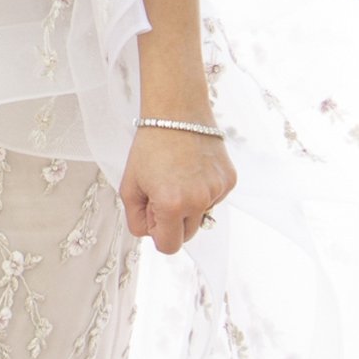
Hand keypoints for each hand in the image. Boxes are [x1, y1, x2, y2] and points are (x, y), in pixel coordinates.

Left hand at [119, 122, 234, 257]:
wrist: (177, 111)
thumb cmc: (150, 146)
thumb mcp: (130, 186)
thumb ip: (136, 219)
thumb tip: (152, 234)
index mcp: (172, 204)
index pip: (169, 246)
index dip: (157, 231)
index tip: (152, 210)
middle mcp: (198, 201)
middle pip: (187, 235)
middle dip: (173, 221)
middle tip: (162, 190)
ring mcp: (217, 191)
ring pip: (201, 216)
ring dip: (189, 205)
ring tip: (178, 175)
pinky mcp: (229, 180)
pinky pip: (214, 200)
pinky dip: (203, 191)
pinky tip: (193, 168)